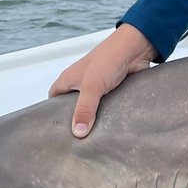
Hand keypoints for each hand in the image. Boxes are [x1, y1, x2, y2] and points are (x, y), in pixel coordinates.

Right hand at [48, 23, 156, 137]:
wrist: (136, 49)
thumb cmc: (109, 58)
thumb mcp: (92, 87)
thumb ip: (84, 110)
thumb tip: (78, 132)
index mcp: (68, 79)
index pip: (53, 98)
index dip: (51, 113)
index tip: (54, 130)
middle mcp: (81, 83)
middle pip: (72, 106)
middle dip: (74, 120)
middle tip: (76, 138)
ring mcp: (98, 87)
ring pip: (92, 108)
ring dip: (94, 119)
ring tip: (94, 137)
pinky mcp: (113, 90)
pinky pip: (107, 107)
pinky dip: (109, 115)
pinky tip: (111, 126)